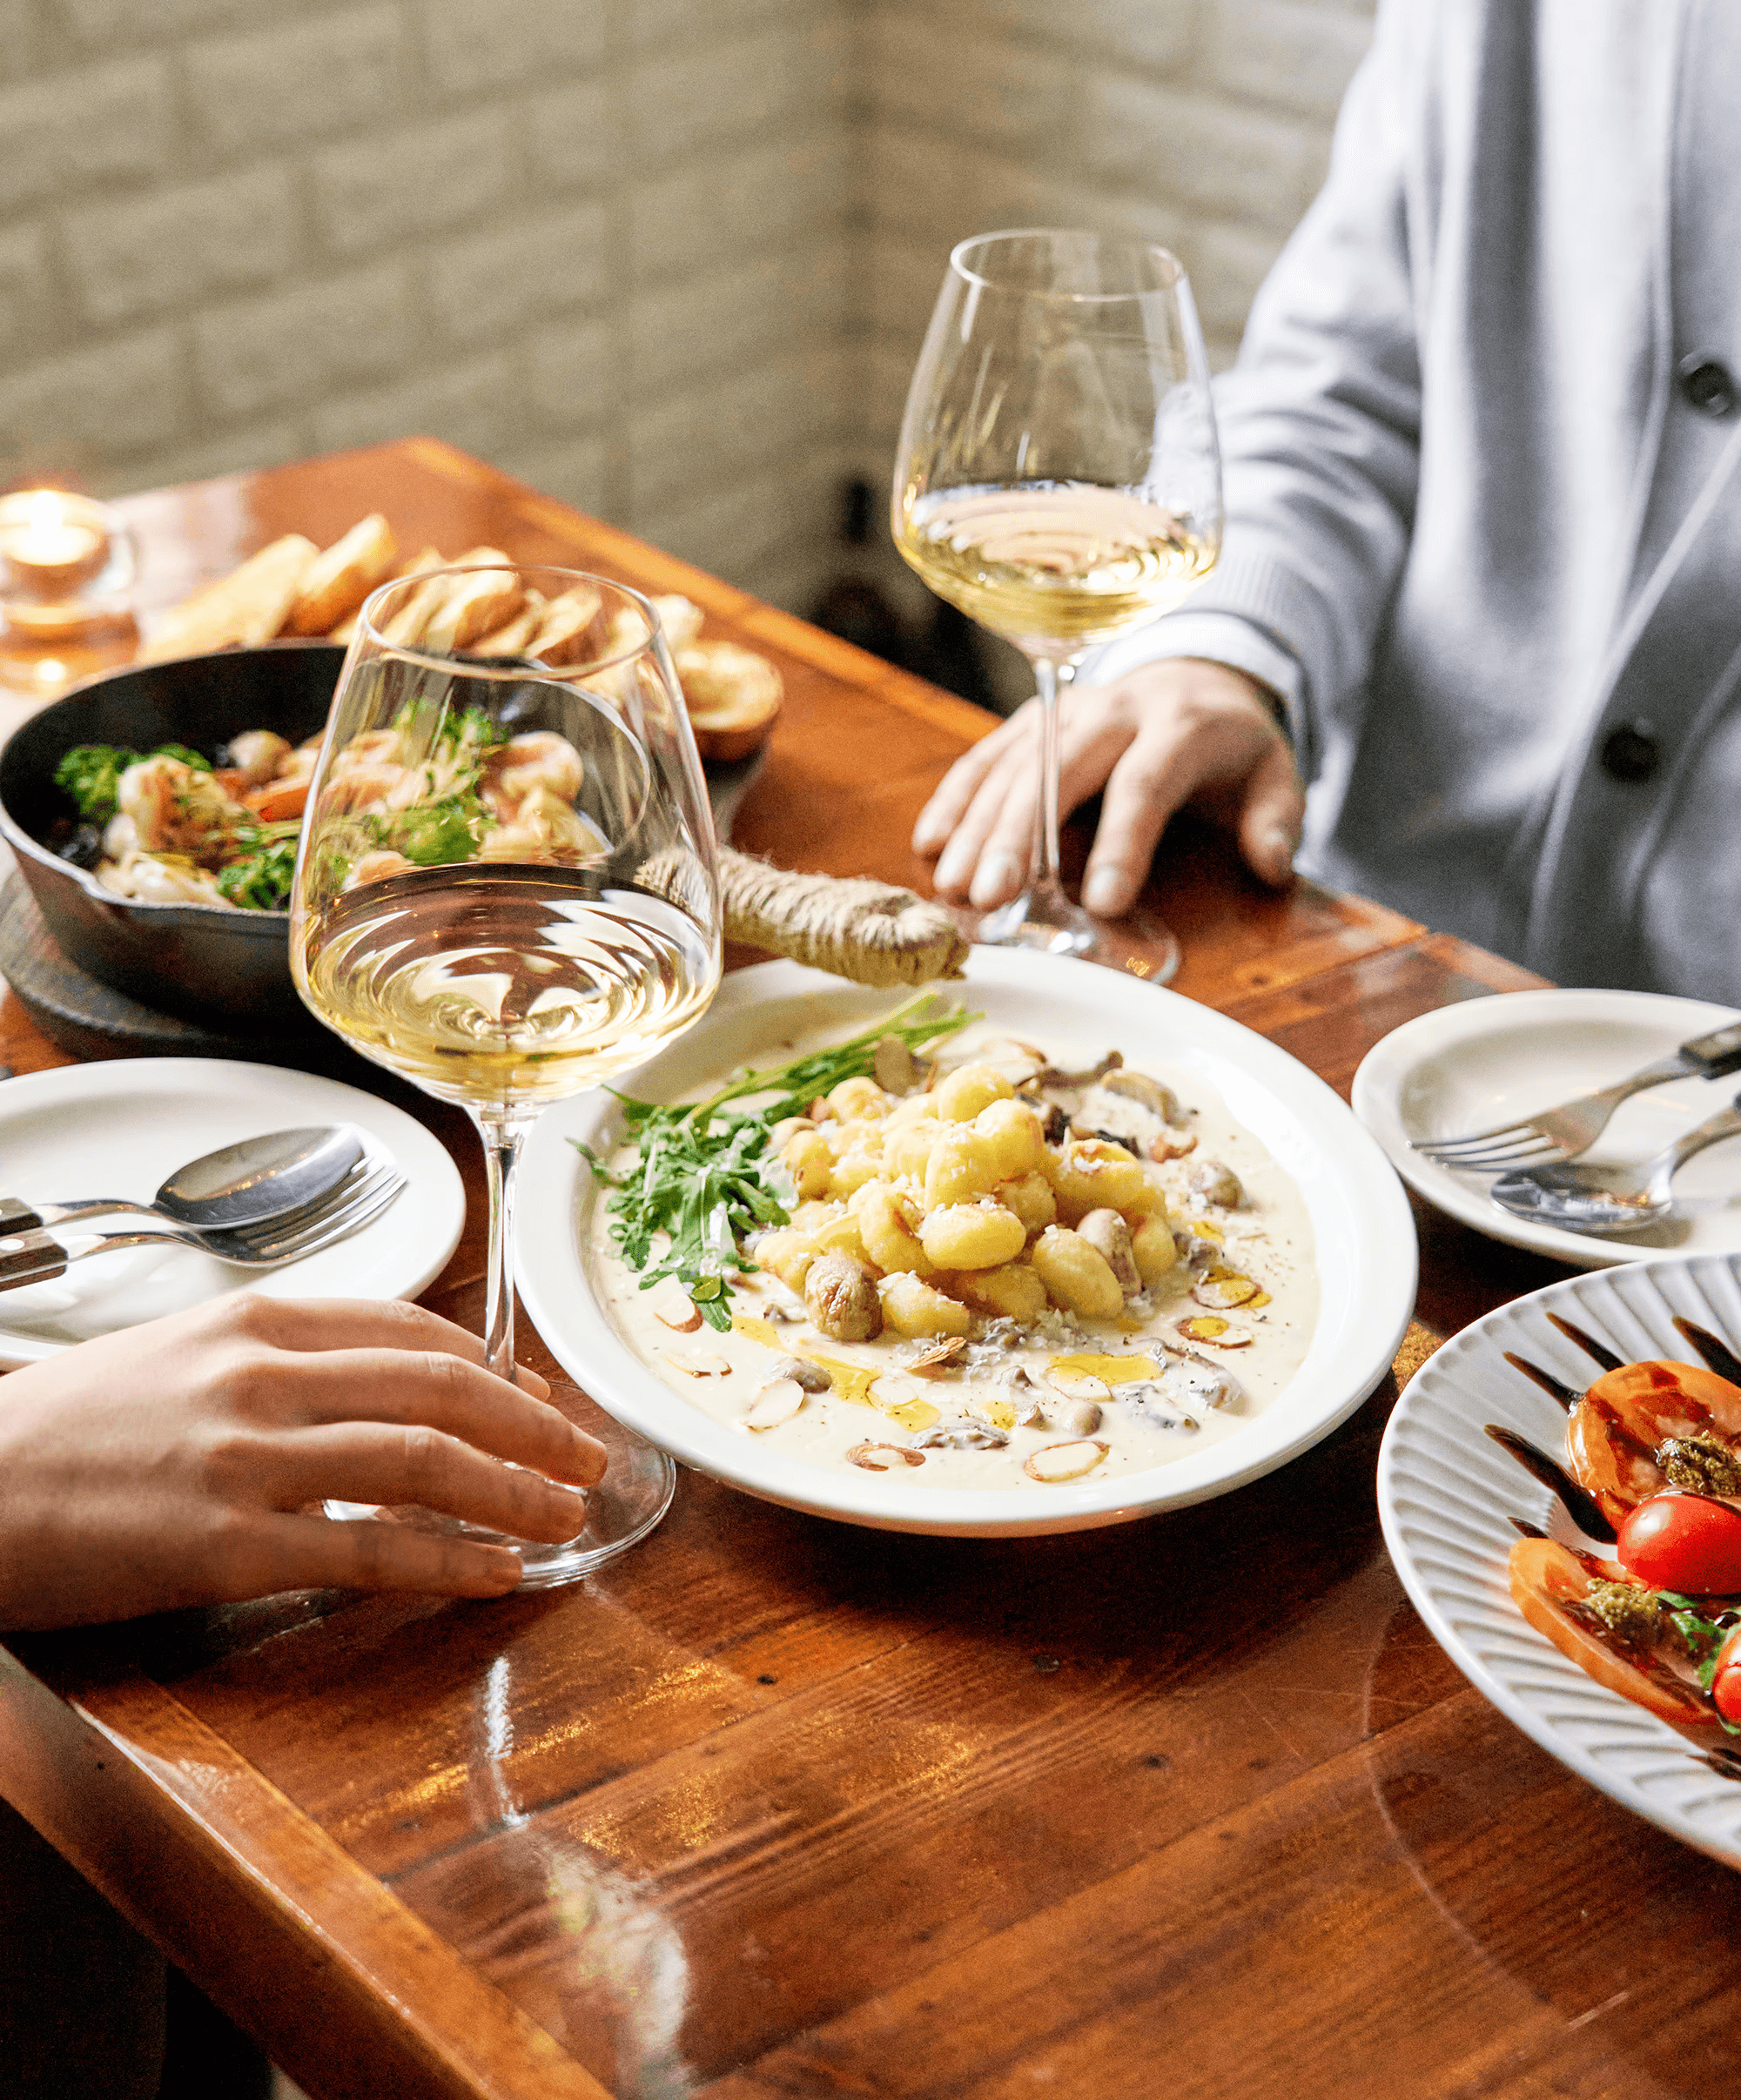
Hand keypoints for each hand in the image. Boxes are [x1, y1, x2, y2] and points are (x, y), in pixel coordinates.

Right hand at [0, 1295, 607, 1629]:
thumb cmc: (73, 1427)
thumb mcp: (185, 1352)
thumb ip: (289, 1357)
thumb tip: (394, 1382)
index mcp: (259, 1318)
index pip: (416, 1332)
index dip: (500, 1370)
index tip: (542, 1399)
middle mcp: (266, 1375)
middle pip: (443, 1390)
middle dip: (535, 1425)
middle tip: (589, 1454)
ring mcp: (250, 1459)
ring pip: (426, 1462)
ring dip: (516, 1489)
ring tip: (568, 1512)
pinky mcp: (228, 1545)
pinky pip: (371, 1549)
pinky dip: (452, 1558)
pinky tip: (499, 1570)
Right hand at [912, 658, 1304, 918]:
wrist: (1196, 672)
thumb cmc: (1228, 745)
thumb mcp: (1274, 772)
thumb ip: (1276, 818)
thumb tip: (1272, 865)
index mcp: (1179, 724)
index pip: (1144, 784)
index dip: (1123, 843)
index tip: (1103, 903)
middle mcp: (1115, 708)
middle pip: (1060, 769)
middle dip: (1020, 835)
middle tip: (990, 896)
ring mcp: (1067, 709)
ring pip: (1015, 763)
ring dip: (977, 824)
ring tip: (953, 884)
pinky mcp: (1033, 718)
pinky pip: (987, 753)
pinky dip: (956, 796)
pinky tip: (930, 842)